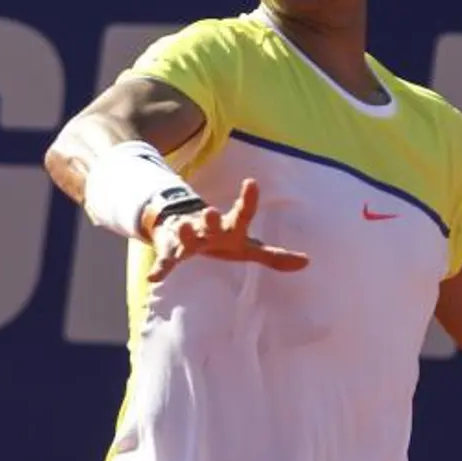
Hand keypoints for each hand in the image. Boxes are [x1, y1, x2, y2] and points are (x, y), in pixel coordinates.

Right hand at [145, 178, 310, 282]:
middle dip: (212, 219)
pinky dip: (160, 269)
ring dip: (185, 233)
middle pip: (212, 223)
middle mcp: (210, 229)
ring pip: (186, 236)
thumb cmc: (221, 240)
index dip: (248, 200)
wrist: (181, 229)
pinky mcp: (171, 252)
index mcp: (230, 228)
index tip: (251, 182)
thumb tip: (308, 262)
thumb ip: (273, 256)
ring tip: (182, 227)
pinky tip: (154, 278)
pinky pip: (165, 261)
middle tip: (210, 211)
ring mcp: (189, 239)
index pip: (242, 213)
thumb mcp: (247, 248)